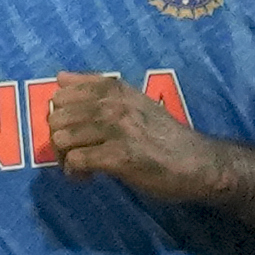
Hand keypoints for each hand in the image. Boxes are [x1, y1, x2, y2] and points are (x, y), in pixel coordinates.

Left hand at [46, 71, 228, 201]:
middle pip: (56, 118)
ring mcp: (117, 130)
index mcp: (116, 90)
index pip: (62, 92)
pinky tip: (88, 177)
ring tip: (82, 167)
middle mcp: (114, 105)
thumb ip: (99, 90)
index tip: (74, 130)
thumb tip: (61, 77)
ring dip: (65, 159)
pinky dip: (75, 173)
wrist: (198, 163)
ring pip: (61, 138)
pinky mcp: (119, 156)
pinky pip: (75, 161)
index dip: (60, 115)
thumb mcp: (134, 103)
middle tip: (74, 154)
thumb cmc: (164, 136)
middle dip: (59, 140)